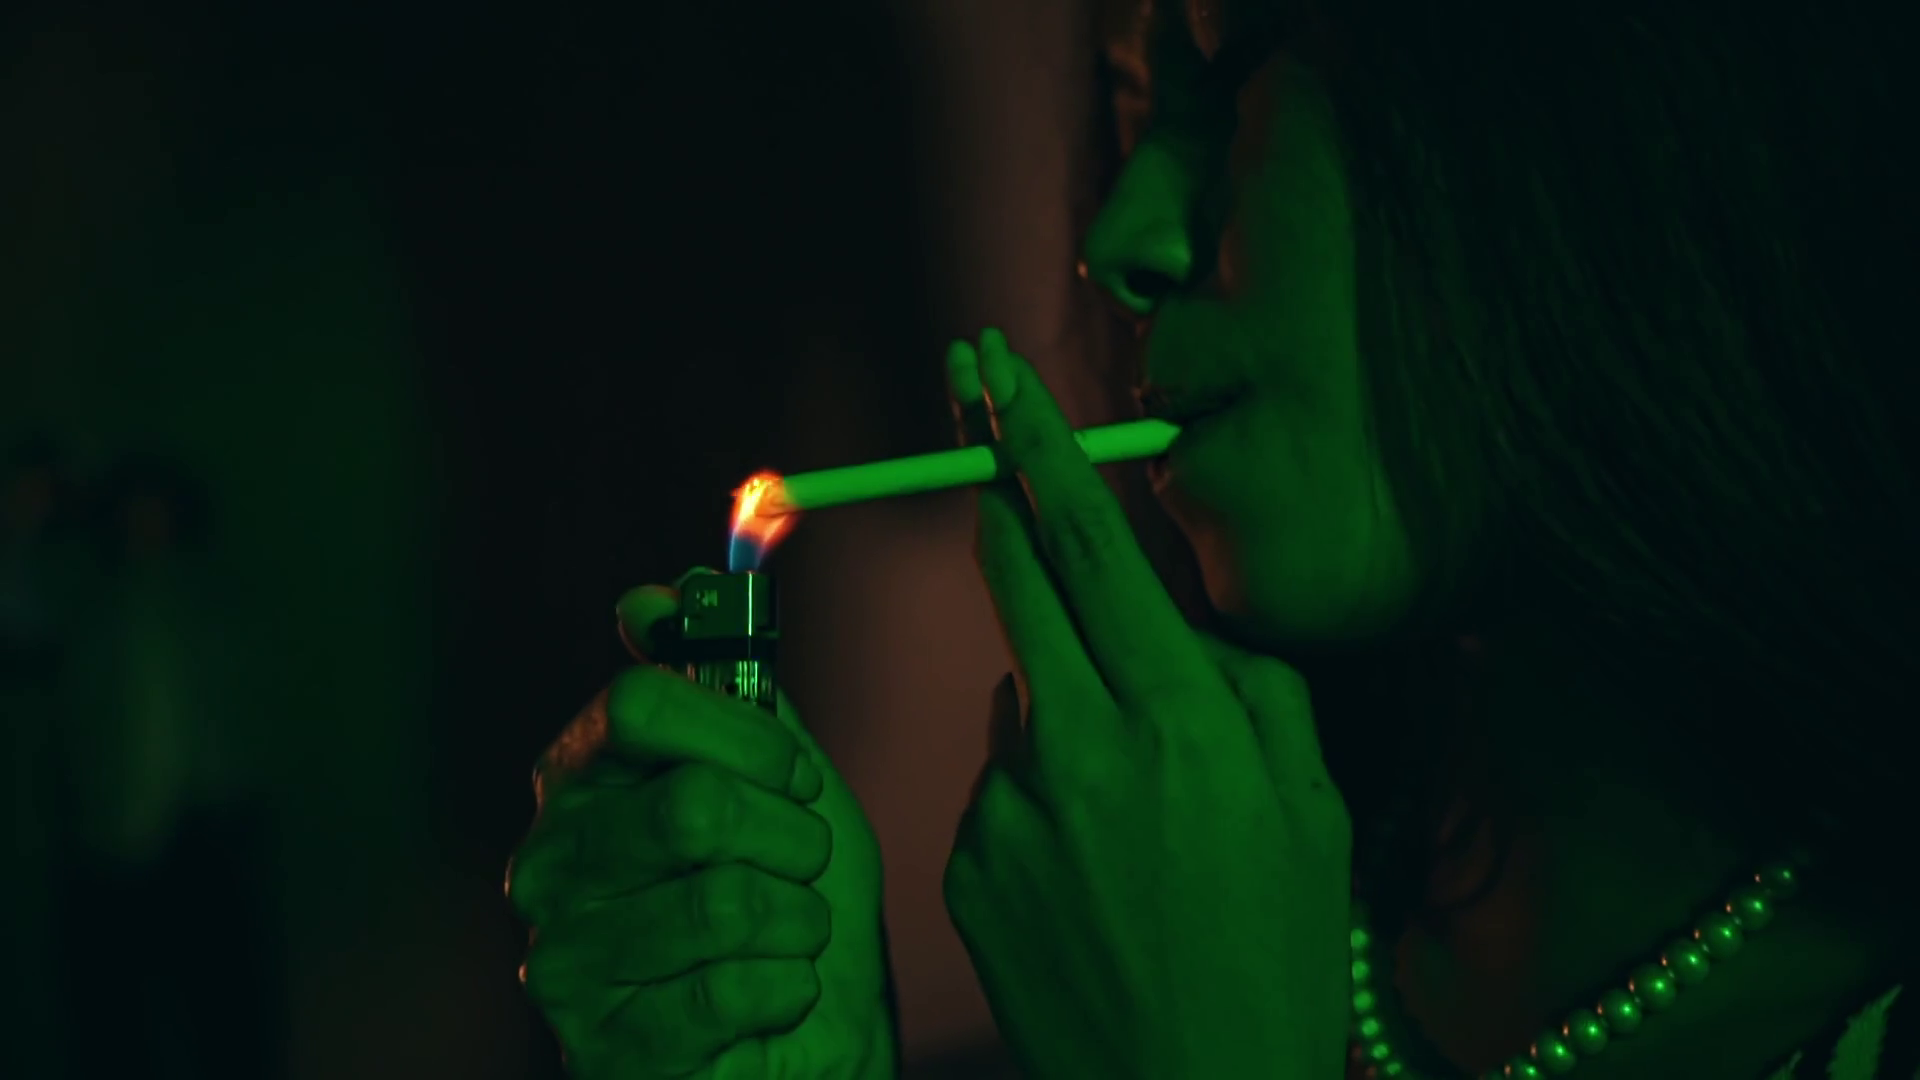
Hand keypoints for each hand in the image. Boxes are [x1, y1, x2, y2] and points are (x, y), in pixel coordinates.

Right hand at [507, 569, 894, 1079]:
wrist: (813, 1046)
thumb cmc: (792, 908)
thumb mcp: (782, 781)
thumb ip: (728, 684)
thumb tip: (650, 594)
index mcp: (582, 782)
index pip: (641, 705)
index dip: (743, 735)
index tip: (790, 775)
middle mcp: (549, 864)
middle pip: (691, 804)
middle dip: (788, 840)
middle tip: (802, 867)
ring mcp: (563, 959)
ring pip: (722, 901)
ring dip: (795, 921)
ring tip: (790, 936)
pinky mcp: (602, 1044)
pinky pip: (726, 991)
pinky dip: (782, 989)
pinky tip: (771, 996)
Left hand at [940, 331, 1352, 1078]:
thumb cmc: (1277, 953)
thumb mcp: (1313, 806)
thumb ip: (1249, 688)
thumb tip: (1175, 627)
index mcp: (1177, 716)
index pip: (1088, 545)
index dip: (1033, 448)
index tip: (993, 379)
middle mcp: (1076, 743)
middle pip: (1015, 576)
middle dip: (998, 494)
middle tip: (974, 425)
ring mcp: (1009, 804)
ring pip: (1022, 693)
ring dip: (1061, 702)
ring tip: (1134, 818)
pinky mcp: (967, 861)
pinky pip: (1003, 785)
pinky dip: (1041, 794)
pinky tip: (1093, 874)